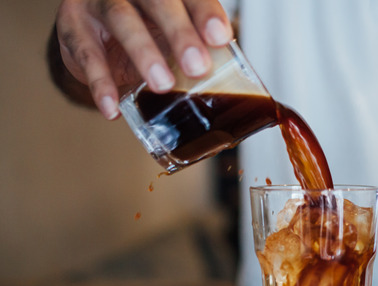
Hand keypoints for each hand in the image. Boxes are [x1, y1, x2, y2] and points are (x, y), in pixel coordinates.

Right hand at [55, 0, 233, 119]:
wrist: (91, 28)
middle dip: (180, 34)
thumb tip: (228, 83)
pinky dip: (101, 83)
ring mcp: (99, 2)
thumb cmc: (144, 29)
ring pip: (122, 19)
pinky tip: (112, 107)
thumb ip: (195, 48)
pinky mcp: (73, 25)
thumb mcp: (170, 34)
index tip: (220, 37)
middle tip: (198, 66)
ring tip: (162, 84)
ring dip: (144, 53)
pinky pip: (87, 54)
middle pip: (158, 2)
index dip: (205, 13)